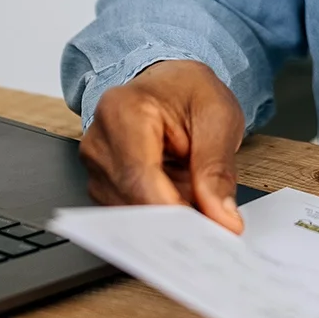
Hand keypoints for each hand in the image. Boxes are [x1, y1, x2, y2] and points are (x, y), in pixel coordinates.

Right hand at [77, 59, 245, 232]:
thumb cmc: (189, 93)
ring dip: (168, 224)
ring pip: (130, 215)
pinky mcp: (102, 186)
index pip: (138, 175)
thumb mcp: (219, 118)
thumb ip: (217, 169)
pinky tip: (184, 212)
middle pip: (131, 201)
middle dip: (175, 224)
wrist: (170, 85)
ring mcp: (96, 166)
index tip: (204, 232)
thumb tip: (222, 217)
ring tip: (203, 216)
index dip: (170, 211)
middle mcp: (99, 140)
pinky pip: (130, 215)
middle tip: (215, 232)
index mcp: (122, 110)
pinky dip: (159, 221)